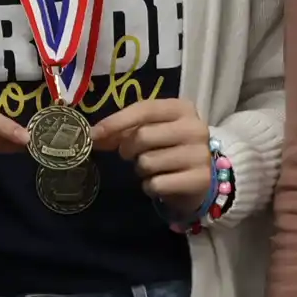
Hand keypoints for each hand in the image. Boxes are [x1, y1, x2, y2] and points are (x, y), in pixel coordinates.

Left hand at [93, 96, 211, 216]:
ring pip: (147, 162)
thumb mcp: (152, 131)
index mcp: (182, 109)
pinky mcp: (198, 180)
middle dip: (128, 149)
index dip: (116, 121)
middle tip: (132, 155)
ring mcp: (199, 154)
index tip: (94, 135)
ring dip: (141, 170)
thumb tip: (95, 136)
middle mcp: (194, 128)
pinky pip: (156, 184)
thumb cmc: (170, 148)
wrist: (202, 179)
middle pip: (142, 136)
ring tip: (152, 169)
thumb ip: (124, 130)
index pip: (145, 109)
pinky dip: (150, 187)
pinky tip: (161, 183)